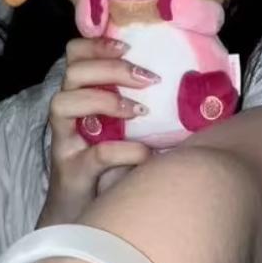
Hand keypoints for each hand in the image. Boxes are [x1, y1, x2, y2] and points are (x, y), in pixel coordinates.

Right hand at [41, 36, 154, 222]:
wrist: (87, 218)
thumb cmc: (113, 167)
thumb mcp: (127, 130)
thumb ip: (145, 107)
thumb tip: (197, 90)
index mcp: (81, 97)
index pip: (74, 55)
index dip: (96, 44)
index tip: (127, 46)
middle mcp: (68, 114)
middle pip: (72, 73)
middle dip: (111, 69)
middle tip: (147, 80)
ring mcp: (65, 142)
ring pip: (64, 103)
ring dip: (106, 101)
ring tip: (138, 112)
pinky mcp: (72, 171)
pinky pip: (94, 154)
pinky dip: (124, 150)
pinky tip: (145, 154)